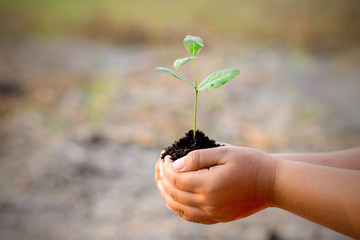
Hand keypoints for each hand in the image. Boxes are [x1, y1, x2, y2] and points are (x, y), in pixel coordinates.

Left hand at [155, 146, 277, 223]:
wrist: (273, 183)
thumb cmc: (251, 163)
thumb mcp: (224, 153)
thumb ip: (198, 158)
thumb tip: (176, 164)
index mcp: (208, 186)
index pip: (176, 179)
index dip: (166, 167)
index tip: (165, 157)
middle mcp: (208, 203)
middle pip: (175, 194)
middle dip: (162, 179)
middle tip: (159, 167)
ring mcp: (213, 213)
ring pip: (180, 208)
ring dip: (167, 195)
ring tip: (161, 183)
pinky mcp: (219, 218)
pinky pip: (192, 217)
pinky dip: (178, 209)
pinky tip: (174, 200)